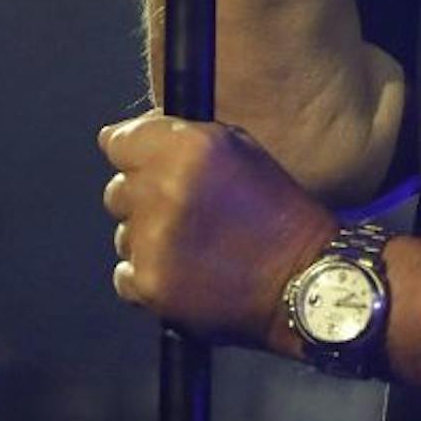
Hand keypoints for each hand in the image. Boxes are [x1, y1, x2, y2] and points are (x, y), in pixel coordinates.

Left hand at [99, 112, 336, 351]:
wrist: (303, 280)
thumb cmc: (279, 215)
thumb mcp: (241, 150)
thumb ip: (182, 137)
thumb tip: (120, 138)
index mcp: (187, 148)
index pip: (119, 142)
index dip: (132, 154)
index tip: (143, 166)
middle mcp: (164, 189)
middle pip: (117, 191)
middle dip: (143, 200)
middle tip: (183, 213)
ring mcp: (153, 239)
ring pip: (123, 234)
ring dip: (147, 238)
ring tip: (194, 247)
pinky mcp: (151, 282)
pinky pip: (126, 274)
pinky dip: (149, 275)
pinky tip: (185, 273)